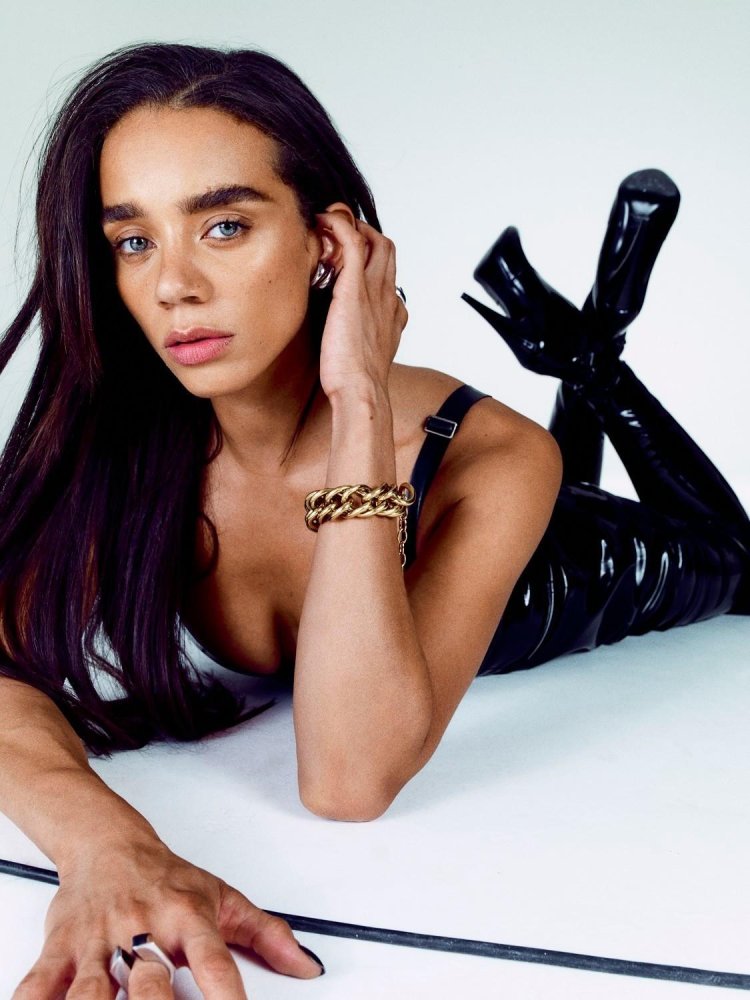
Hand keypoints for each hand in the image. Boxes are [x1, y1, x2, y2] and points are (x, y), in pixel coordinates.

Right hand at [13, 836, 322, 997]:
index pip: (214, 961)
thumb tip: (308, 966)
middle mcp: (142, 930)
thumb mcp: (222, 898)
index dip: (226, 995)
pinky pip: (40, 985)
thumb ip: (266, 935)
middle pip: (148, 981)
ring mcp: (98, 942)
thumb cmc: (165, 877)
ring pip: (92, 987)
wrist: (108, 843)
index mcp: (186, 917)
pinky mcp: (61, 949)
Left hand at [315, 211, 407, 398]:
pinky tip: (324, 221)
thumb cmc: (356, 384)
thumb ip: (359, 345)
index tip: (351, 264)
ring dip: (355, 226)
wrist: (360, 391)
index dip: (372, 266)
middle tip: (342, 234)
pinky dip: (341, 225)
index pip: (388, 278)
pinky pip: (353, 242)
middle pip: (388, 252)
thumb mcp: (363, 361)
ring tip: (332, 224)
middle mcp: (388, 298)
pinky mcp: (354, 288)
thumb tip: (345, 343)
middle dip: (368, 236)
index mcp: (392, 315)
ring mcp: (374, 291)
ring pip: (376, 242)